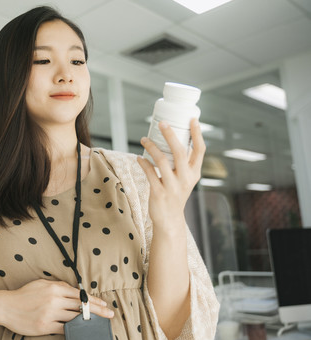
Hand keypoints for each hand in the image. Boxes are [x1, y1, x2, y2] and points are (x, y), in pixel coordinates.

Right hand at [0, 279, 113, 335]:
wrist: (6, 306)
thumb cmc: (24, 295)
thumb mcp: (41, 284)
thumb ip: (58, 285)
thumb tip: (74, 290)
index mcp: (54, 288)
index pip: (79, 295)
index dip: (93, 300)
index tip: (104, 304)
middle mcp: (54, 300)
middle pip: (81, 306)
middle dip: (97, 310)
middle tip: (109, 314)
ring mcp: (50, 314)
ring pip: (74, 318)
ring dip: (86, 321)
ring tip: (96, 323)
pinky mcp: (45, 326)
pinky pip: (64, 329)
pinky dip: (73, 329)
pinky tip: (80, 330)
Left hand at [137, 118, 205, 233]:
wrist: (169, 219)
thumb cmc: (176, 194)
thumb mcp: (185, 179)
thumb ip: (182, 163)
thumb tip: (174, 139)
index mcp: (194, 173)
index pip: (200, 150)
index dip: (197, 134)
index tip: (192, 119)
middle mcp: (186, 179)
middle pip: (180, 152)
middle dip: (170, 135)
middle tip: (162, 123)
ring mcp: (173, 187)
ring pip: (162, 161)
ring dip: (151, 147)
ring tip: (144, 139)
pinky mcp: (159, 193)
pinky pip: (150, 174)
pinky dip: (143, 163)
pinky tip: (139, 157)